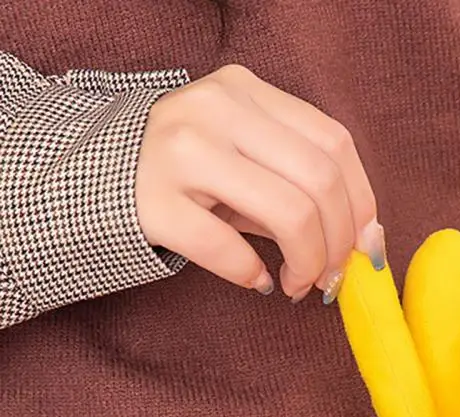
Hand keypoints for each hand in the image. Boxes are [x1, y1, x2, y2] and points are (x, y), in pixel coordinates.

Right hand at [136, 64, 383, 300]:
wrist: (92, 177)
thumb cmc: (188, 175)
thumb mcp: (244, 159)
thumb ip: (300, 184)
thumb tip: (366, 239)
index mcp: (245, 90)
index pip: (334, 143)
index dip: (362, 203)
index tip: (363, 245)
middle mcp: (214, 110)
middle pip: (319, 181)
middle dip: (340, 242)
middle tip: (331, 276)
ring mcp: (180, 152)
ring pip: (288, 213)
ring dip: (308, 263)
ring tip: (298, 283)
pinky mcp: (153, 203)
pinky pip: (228, 250)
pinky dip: (254, 274)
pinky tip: (258, 281)